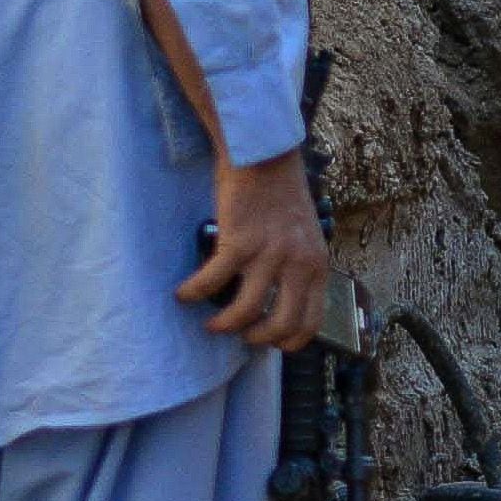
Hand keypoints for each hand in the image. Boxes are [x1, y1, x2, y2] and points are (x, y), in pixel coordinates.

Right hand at [181, 150, 331, 349]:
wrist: (265, 158)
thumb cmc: (281, 197)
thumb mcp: (305, 237)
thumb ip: (299, 267)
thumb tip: (282, 300)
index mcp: (317, 265)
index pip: (311, 321)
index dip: (289, 341)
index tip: (270, 343)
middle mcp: (298, 263)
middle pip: (280, 326)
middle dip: (255, 339)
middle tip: (238, 334)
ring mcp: (269, 254)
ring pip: (244, 312)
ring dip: (221, 324)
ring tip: (209, 322)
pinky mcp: (239, 242)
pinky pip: (211, 282)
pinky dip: (193, 293)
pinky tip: (183, 293)